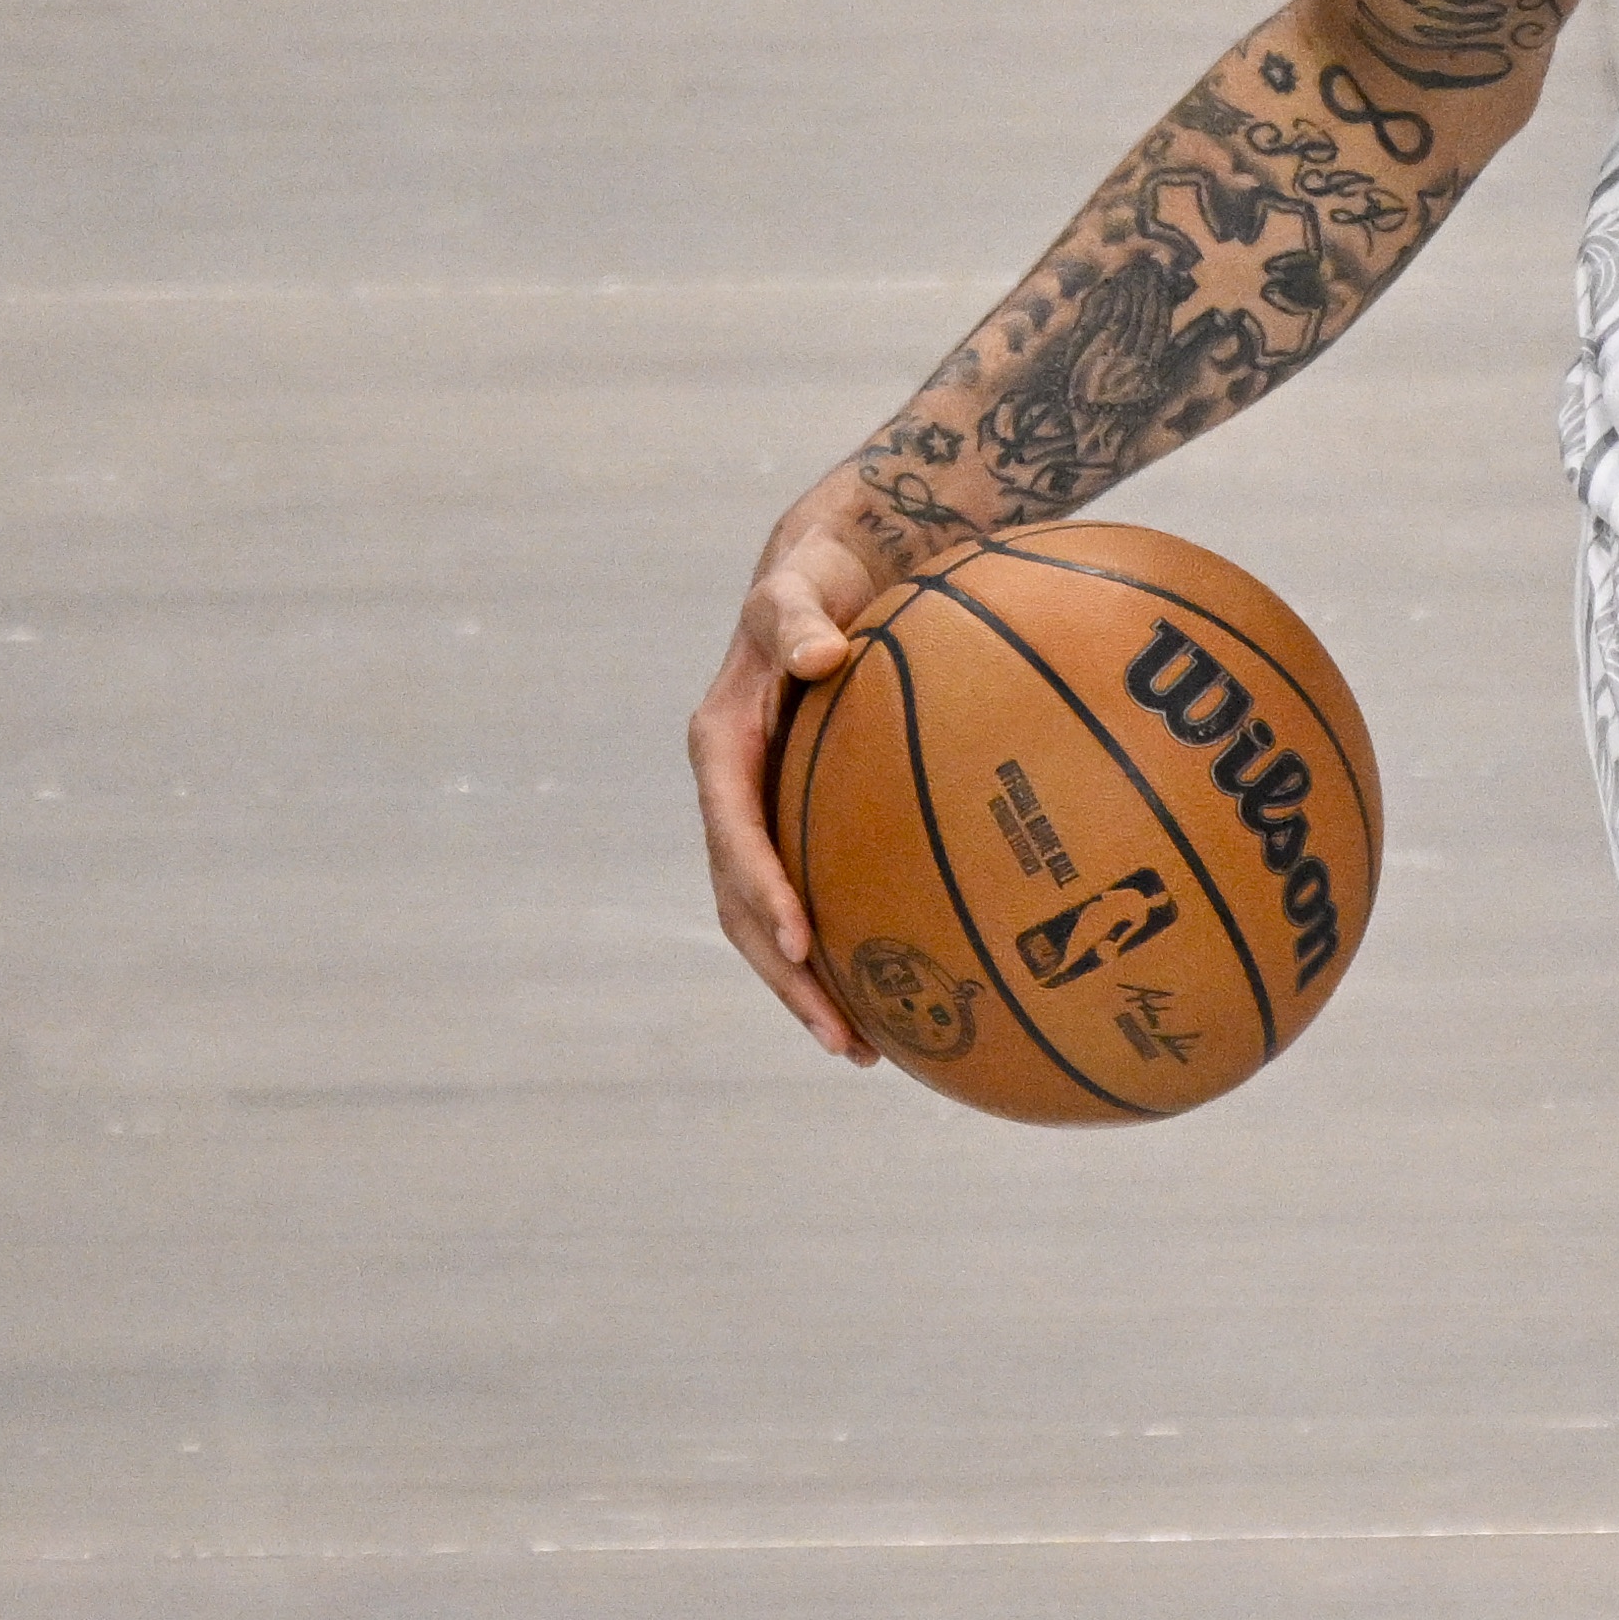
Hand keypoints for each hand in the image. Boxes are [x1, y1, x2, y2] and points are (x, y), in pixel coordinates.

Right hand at [684, 486, 907, 1063]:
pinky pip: (816, 892)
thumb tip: (819, 656)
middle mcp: (733, 793)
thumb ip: (799, 620)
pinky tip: (898, 986)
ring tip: (866, 1048)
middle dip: (789, 978)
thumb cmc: (814, 580)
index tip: (804, 941)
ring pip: (774, 920)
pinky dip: (843, 944)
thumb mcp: (798, 589)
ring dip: (809, 986)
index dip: (762, 891)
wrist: (826, 572)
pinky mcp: (800, 819)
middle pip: (745, 907)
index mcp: (720, 747)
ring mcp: (764, 813)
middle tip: (845, 1038)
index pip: (733, 835)